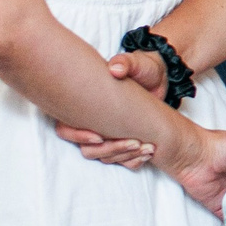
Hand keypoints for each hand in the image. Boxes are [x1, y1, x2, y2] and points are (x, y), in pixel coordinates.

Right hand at [54, 50, 172, 167]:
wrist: (161, 79)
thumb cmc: (143, 69)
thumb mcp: (137, 64)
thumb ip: (124, 64)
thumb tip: (115, 70)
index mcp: (85, 105)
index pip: (65, 128)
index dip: (78, 136)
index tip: (99, 137)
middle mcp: (93, 123)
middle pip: (88, 149)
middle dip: (110, 149)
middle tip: (135, 142)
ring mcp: (108, 135)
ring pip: (105, 158)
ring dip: (125, 155)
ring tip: (148, 147)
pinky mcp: (123, 141)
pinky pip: (122, 161)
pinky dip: (134, 161)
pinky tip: (149, 153)